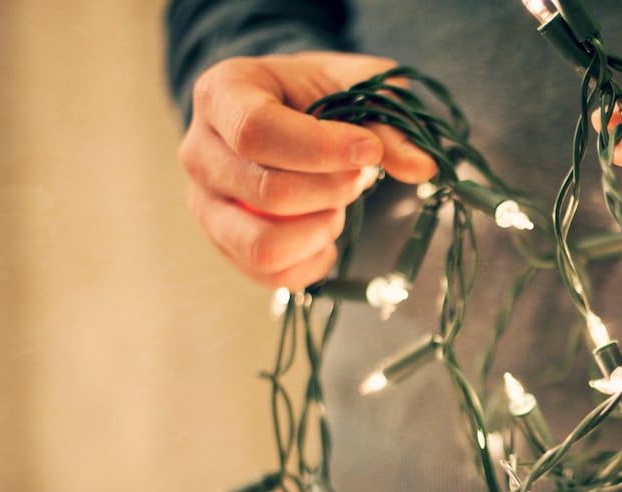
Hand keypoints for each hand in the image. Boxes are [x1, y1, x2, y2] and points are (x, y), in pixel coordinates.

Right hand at [178, 51, 437, 288]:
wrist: (289, 110)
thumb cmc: (320, 93)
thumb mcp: (358, 86)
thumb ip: (388, 123)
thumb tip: (422, 167)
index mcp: (223, 94)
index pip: (257, 132)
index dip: (321, 149)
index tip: (369, 152)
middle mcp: (199, 151)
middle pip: (268, 193)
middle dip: (333, 190)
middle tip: (359, 175)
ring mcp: (206, 204)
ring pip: (263, 246)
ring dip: (320, 230)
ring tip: (337, 205)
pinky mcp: (225, 245)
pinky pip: (270, 276)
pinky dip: (313, 262)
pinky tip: (328, 234)